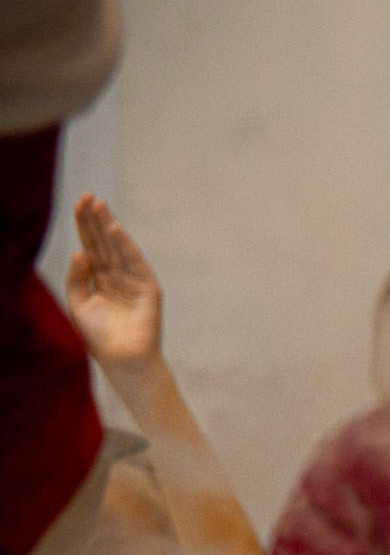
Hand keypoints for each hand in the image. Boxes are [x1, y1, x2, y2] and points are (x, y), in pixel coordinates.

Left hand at [65, 194, 163, 375]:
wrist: (122, 358)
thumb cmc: (100, 337)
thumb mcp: (78, 303)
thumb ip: (77, 277)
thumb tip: (81, 251)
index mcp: (100, 280)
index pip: (92, 247)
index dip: (85, 226)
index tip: (79, 204)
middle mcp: (118, 277)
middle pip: (104, 243)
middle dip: (95, 220)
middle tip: (88, 196)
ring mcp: (134, 281)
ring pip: (118, 248)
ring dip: (108, 226)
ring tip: (99, 205)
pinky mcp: (148, 288)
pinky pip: (135, 262)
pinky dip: (126, 245)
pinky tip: (115, 229)